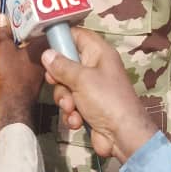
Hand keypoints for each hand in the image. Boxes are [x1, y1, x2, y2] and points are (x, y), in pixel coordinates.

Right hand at [0, 14, 44, 128]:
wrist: (11, 105)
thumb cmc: (12, 80)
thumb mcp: (4, 49)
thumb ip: (3, 33)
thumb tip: (2, 19)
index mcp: (43, 46)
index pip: (38, 26)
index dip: (22, 24)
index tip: (10, 23)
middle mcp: (45, 57)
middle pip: (28, 40)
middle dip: (10, 40)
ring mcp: (39, 69)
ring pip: (24, 53)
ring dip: (9, 52)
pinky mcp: (32, 79)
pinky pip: (21, 64)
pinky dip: (11, 62)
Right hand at [42, 26, 156, 162]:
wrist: (123, 136)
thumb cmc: (106, 100)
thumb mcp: (81, 79)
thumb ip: (61, 66)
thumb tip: (47, 54)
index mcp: (99, 53)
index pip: (78, 35)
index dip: (62, 38)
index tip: (47, 46)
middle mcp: (95, 68)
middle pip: (66, 63)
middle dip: (59, 78)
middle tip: (56, 82)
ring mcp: (91, 88)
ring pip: (66, 86)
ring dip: (64, 99)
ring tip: (71, 108)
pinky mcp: (88, 106)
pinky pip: (71, 103)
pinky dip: (71, 112)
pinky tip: (76, 120)